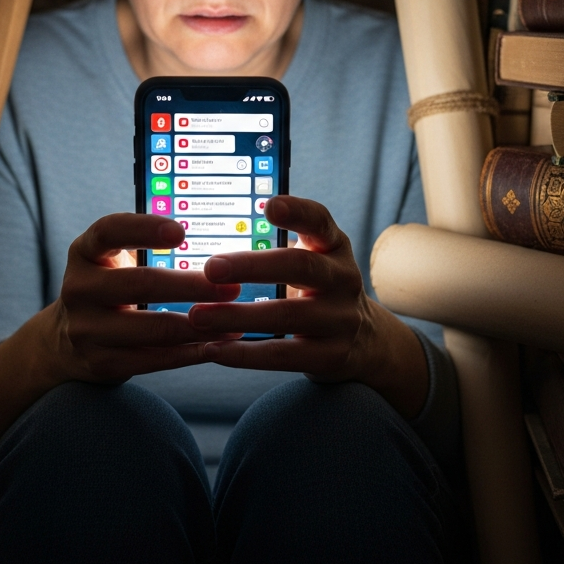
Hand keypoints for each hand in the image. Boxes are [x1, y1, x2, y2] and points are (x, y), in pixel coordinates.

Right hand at [0, 213, 239, 434]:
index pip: (108, 231)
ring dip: (200, 326)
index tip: (181, 232)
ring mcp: (86, 329)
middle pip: (140, 284)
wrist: (64, 340)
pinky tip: (216, 346)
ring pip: (152, 328)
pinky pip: (153, 359)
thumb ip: (145, 247)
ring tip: (234, 320)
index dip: (144, 228)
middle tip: (232, 287)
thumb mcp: (112, 260)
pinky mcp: (102, 363)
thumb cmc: (108, 287)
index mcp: (84, 253)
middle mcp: (79, 289)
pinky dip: (189, 353)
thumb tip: (212, 245)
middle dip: (192, 286)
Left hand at [187, 196, 428, 419]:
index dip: (297, 212)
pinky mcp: (331, 356)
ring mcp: (341, 319)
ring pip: (288, 315)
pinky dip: (246, 354)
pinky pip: (285, 355)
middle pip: (300, 267)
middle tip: (211, 268)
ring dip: (238, 316)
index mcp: (334, 246)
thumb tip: (210, 233)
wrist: (364, 341)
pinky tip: (214, 350)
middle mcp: (343, 279)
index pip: (320, 221)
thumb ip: (278, 248)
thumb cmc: (319, 290)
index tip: (269, 206)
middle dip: (253, 267)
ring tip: (198, 315)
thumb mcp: (313, 260)